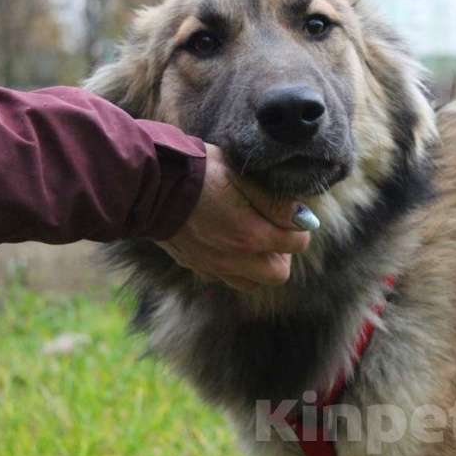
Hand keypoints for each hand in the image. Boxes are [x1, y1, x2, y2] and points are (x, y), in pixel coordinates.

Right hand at [156, 144, 316, 290]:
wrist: (150, 184)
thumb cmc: (199, 172)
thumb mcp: (242, 176)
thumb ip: (275, 202)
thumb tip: (304, 219)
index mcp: (252, 235)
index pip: (298, 243)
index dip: (300, 226)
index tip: (291, 213)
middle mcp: (235, 259)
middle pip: (278, 274)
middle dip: (283, 254)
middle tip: (273, 230)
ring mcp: (214, 266)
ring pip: (252, 282)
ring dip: (259, 265)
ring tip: (251, 239)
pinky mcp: (196, 266)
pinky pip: (226, 277)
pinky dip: (234, 267)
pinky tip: (227, 243)